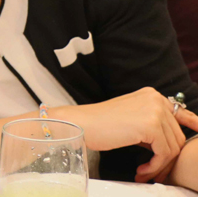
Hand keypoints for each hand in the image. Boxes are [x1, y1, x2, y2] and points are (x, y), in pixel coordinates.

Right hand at [56, 88, 197, 182]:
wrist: (81, 124)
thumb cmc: (100, 124)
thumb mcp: (131, 118)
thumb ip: (152, 123)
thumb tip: (172, 140)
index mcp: (152, 95)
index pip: (182, 113)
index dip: (195, 125)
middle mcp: (156, 99)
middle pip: (178, 137)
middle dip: (167, 159)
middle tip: (153, 172)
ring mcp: (155, 111)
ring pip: (173, 148)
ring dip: (160, 166)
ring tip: (145, 173)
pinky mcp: (151, 125)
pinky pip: (164, 153)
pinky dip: (155, 166)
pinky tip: (141, 170)